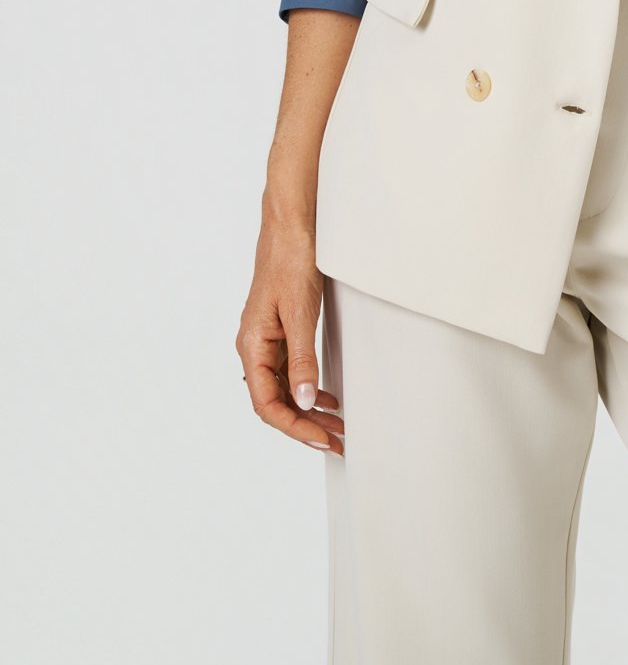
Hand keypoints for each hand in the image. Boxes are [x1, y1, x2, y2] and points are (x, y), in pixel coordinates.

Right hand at [237, 218, 344, 455]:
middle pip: (275, 401)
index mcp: (252, 345)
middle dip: (305, 425)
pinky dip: (308, 386)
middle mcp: (254, 346)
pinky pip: (289, 370)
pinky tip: (326, 395)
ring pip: (284, 388)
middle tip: (338, 440)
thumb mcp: (301, 314)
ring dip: (309, 409)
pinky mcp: (278, 330)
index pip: (268, 404)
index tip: (324, 440)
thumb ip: (302, 359)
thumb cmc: (291, 261)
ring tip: (337, 424)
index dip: (296, 427)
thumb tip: (305, 402)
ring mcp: (265, 339)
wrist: (290, 224)